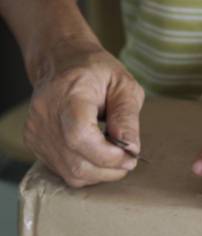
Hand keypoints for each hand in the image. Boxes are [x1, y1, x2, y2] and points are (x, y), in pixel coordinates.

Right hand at [24, 40, 144, 186]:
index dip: (108, 155)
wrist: (61, 62)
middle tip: (128, 158)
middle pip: (77, 162)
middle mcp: (45, 115)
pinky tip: (97, 154)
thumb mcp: (124, 85)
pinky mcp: (35, 143)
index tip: (130, 155)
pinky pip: (64, 171)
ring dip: (101, 173)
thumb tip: (131, 148)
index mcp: (68, 94)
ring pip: (71, 173)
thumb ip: (127, 117)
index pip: (80, 136)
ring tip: (114, 156)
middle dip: (110, 169)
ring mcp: (36, 132)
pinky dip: (87, 170)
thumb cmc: (97, 72)